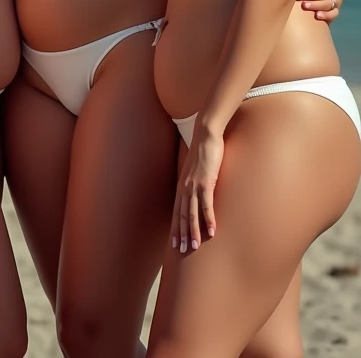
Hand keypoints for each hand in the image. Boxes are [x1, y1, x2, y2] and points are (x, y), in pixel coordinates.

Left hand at [172, 126, 223, 253]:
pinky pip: (206, 204)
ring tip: (195, 246)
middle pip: (181, 215)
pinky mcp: (206, 182)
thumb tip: (197, 192)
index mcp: (181, 186)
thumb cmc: (202, 152)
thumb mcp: (195, 170)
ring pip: (192, 213)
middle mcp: (185, 187)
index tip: (175, 243)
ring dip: (193, 231)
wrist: (205, 135)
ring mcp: (194, 185)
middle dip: (182, 234)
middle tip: (183, 251)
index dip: (175, 228)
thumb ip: (194, 182)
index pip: (176, 211)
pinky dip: (208, 219)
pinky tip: (211, 230)